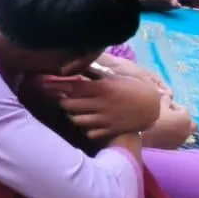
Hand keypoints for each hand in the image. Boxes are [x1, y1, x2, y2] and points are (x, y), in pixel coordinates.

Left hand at [43, 73, 162, 139]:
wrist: (152, 107)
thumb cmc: (131, 87)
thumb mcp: (113, 76)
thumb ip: (93, 72)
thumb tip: (74, 64)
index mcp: (102, 88)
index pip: (72, 87)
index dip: (57, 86)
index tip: (45, 84)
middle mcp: (102, 104)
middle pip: (71, 105)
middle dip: (62, 101)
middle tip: (60, 98)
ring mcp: (106, 119)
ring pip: (77, 120)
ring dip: (71, 115)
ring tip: (72, 110)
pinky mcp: (111, 131)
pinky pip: (90, 133)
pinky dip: (84, 128)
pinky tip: (85, 122)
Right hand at [142, 98, 197, 150]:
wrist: (146, 140)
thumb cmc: (153, 120)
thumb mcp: (158, 106)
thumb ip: (165, 100)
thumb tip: (168, 95)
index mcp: (185, 117)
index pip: (182, 108)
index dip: (173, 106)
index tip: (164, 105)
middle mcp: (188, 129)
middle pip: (191, 123)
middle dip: (184, 119)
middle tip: (172, 117)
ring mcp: (183, 139)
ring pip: (186, 132)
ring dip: (180, 128)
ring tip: (167, 125)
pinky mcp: (177, 146)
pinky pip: (180, 138)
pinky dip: (175, 135)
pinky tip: (164, 133)